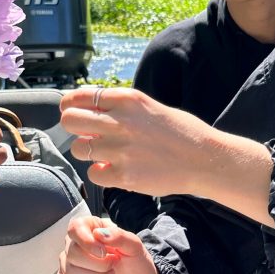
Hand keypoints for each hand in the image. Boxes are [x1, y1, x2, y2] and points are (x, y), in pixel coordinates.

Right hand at [55, 215, 159, 273]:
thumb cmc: (135, 263)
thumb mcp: (135, 246)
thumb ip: (119, 236)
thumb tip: (99, 234)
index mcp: (90, 228)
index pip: (75, 228)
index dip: (87, 241)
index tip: (104, 252)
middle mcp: (76, 244)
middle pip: (72, 253)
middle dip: (98, 265)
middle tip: (114, 265)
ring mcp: (70, 264)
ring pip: (69, 272)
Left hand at [60, 87, 273, 225]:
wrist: (205, 158)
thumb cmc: (180, 131)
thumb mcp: (149, 107)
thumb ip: (120, 107)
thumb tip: (90, 110)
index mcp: (127, 100)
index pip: (79, 97)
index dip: (70, 106)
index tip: (71, 111)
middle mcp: (120, 122)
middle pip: (70, 120)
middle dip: (72, 127)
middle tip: (85, 134)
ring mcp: (120, 150)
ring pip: (78, 149)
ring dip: (87, 152)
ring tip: (105, 154)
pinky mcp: (124, 176)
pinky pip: (93, 174)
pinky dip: (101, 174)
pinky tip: (115, 170)